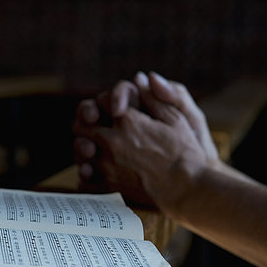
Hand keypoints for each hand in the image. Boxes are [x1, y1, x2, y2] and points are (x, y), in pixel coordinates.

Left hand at [73, 72, 218, 204]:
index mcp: (127, 121)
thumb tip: (140, 78)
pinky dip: (86, 175)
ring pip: (79, 151)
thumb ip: (154, 97)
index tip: (113, 109)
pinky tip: (94, 172)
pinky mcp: (108, 185)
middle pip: (81, 125)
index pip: (102, 101)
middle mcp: (112, 140)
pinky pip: (84, 178)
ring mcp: (107, 164)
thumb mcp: (175, 118)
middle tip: (94, 127)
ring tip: (94, 150)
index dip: (106, 102)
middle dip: (86, 123)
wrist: (187, 188)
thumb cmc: (185, 152)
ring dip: (84, 148)